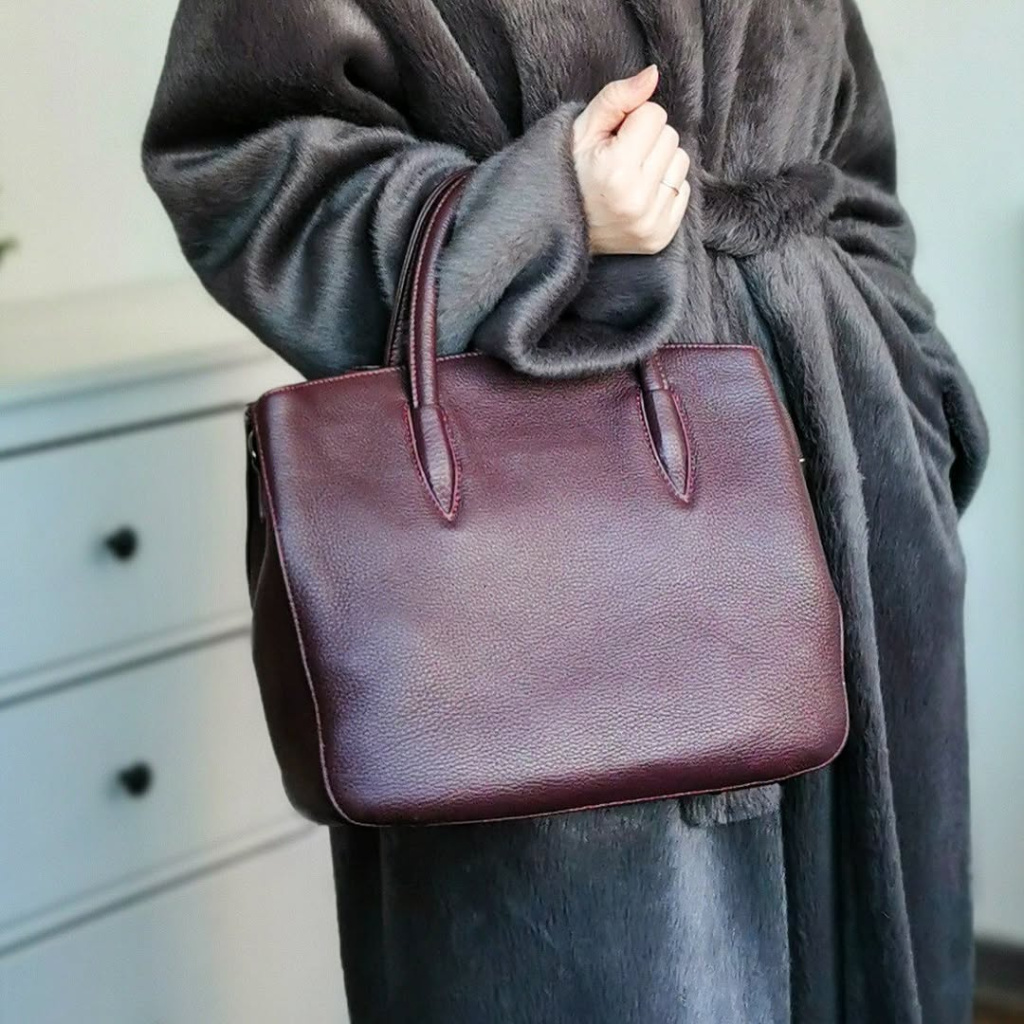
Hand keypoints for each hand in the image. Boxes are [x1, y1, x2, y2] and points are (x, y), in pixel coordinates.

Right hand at [572, 65, 690, 255]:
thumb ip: (617, 97)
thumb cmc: (569, 174)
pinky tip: (639, 196)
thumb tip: (654, 74)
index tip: (613, 140)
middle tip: (620, 160)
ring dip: (659, 163)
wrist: (560, 230)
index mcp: (616, 171)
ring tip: (631, 177)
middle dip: (648, 141)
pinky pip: (683, 190)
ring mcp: (651, 222)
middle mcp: (637, 199)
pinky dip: (664, 188)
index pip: (654, 115)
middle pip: (670, 137)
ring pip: (681, 162)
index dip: (633, 121)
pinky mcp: (661, 236)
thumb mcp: (582, 130)